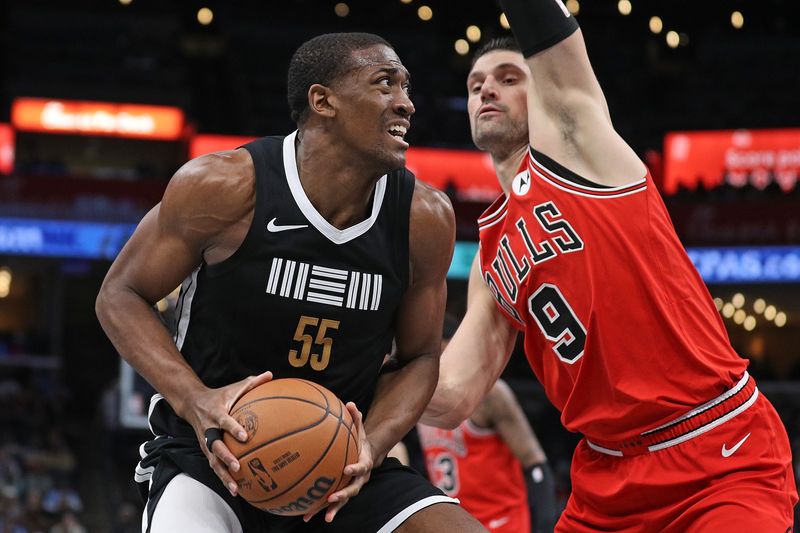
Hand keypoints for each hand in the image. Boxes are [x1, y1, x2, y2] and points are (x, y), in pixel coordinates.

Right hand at [185, 371, 272, 495]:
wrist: (192, 403)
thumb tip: (271, 374)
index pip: (225, 421)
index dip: (233, 428)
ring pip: (213, 461)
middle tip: (238, 467)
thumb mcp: (234, 387)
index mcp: (217, 413)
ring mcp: (206, 442)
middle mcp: (209, 430)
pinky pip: (215, 466)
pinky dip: (223, 478)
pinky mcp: (206, 450)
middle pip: (216, 446)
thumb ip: (252, 382)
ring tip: (235, 487)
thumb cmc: (220, 396)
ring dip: (223, 475)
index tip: (245, 437)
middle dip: (226, 457)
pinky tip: (236, 490)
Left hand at [303, 402, 372, 522]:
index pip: (361, 467)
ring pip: (342, 500)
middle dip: (343, 495)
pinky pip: (331, 503)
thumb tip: (350, 403)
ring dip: (332, 509)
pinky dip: (320, 509)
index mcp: (364, 463)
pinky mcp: (341, 493)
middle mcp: (359, 479)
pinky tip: (306, 516)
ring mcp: (351, 487)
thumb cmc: (359, 441)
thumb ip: (356, 418)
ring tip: (322, 516)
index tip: (347, 469)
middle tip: (333, 497)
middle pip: (353, 489)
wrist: (367, 456)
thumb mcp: (360, 429)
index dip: (355, 468)